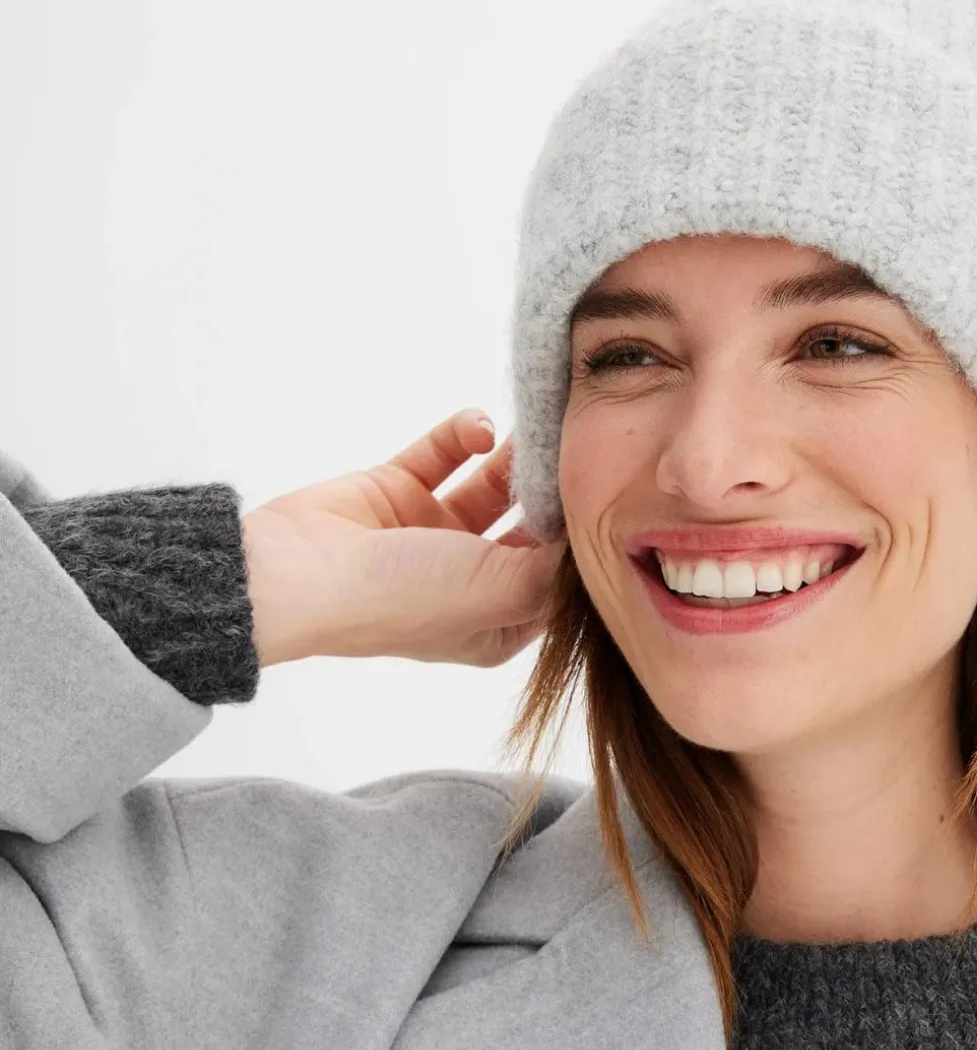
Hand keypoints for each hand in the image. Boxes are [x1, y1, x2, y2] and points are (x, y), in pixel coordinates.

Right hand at [241, 408, 567, 667]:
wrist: (299, 572)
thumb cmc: (400, 598)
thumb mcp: (500, 594)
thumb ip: (555, 571)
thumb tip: (589, 539)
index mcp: (492, 624)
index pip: (555, 582)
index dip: (579, 544)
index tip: (604, 499)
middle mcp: (466, 583)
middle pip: (528, 529)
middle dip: (551, 493)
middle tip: (577, 450)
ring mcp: (431, 536)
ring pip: (491, 487)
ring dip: (514, 459)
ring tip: (536, 428)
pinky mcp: (398, 491)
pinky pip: (444, 454)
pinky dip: (464, 435)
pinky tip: (480, 426)